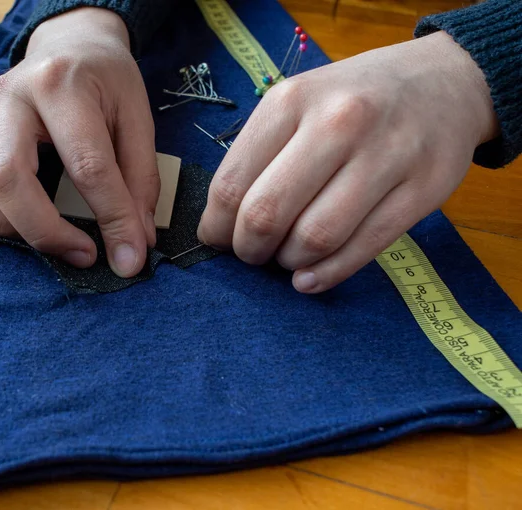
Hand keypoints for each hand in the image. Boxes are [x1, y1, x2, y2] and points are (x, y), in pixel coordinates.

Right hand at [0, 8, 159, 277]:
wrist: (70, 45)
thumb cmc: (108, 82)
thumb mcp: (138, 120)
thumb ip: (141, 180)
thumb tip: (138, 241)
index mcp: (62, 86)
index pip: (87, 166)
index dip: (112, 219)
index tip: (129, 259)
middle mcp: (10, 98)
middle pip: (8, 177)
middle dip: (46, 232)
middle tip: (85, 256)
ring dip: (7, 227)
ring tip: (50, 246)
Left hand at [198, 31, 497, 292]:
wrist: (443, 83)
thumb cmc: (353, 100)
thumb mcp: (298, 105)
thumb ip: (259, 158)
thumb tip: (222, 227)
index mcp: (292, 101)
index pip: (231, 185)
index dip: (217, 228)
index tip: (220, 240)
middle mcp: (338, 123)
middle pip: (268, 214)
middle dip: (250, 250)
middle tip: (253, 254)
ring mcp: (385, 155)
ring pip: (315, 238)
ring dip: (289, 262)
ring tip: (288, 257)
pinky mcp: (421, 190)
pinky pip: (362, 249)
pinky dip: (326, 274)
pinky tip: (310, 278)